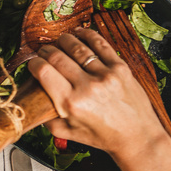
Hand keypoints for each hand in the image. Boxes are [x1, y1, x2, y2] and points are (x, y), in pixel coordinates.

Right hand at [27, 29, 164, 153]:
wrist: (138, 137)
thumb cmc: (103, 136)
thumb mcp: (67, 133)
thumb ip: (47, 118)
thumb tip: (34, 100)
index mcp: (70, 103)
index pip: (43, 71)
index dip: (33, 63)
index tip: (32, 64)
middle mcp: (87, 86)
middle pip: (56, 56)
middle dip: (45, 51)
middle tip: (43, 53)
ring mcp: (106, 75)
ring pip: (77, 47)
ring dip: (63, 41)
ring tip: (59, 42)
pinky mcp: (121, 68)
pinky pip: (100, 45)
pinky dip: (87, 35)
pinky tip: (79, 33)